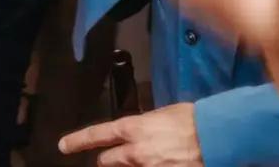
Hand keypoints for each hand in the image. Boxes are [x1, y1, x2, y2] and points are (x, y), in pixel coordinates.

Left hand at [59, 103, 200, 166]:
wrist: (215, 138)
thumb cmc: (191, 120)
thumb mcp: (162, 115)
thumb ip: (144, 125)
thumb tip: (138, 131)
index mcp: (133, 128)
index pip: (97, 135)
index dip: (77, 141)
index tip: (63, 146)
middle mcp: (134, 152)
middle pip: (107, 161)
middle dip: (109, 160)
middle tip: (114, 159)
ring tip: (145, 159)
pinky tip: (158, 163)